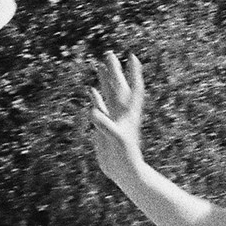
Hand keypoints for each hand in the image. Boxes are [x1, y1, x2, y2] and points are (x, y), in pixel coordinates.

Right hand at [87, 52, 147, 181]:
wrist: (124, 172)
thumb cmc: (125, 157)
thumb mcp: (115, 140)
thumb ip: (104, 126)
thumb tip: (92, 111)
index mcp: (128, 113)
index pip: (132, 89)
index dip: (133, 73)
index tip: (132, 57)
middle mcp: (122, 112)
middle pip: (118, 87)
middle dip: (115, 71)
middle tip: (109, 53)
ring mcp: (113, 118)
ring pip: (109, 94)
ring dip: (105, 81)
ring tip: (101, 65)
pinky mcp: (105, 126)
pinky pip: (101, 108)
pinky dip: (96, 98)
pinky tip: (92, 90)